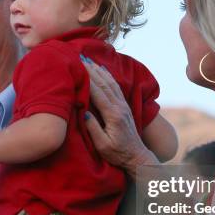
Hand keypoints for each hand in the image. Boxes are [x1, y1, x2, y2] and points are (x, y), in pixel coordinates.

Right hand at [83, 61, 158, 177]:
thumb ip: (93, 128)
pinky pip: (115, 87)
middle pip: (104, 83)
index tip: (77, 67)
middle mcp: (120, 107)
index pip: (98, 92)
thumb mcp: (102, 145)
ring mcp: (123, 105)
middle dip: (91, 69)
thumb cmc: (117, 154)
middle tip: (79, 57)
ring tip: (88, 59)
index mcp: (113, 115)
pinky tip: (102, 70)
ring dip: (99, 70)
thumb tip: (84, 111)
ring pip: (110, 83)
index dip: (87, 78)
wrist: (137, 157)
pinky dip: (107, 76)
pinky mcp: (124, 106)